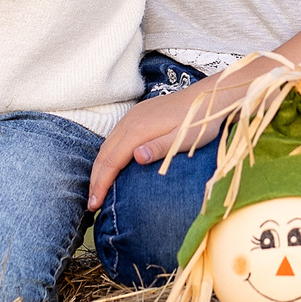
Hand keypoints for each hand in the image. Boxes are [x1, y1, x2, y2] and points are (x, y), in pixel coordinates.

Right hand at [88, 82, 229, 208]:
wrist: (208, 97)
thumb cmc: (199, 122)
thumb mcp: (184, 139)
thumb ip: (159, 148)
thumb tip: (136, 157)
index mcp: (139, 130)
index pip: (111, 161)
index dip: (101, 184)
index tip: (94, 204)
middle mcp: (130, 122)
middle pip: (104, 154)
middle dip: (95, 180)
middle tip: (92, 204)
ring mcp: (132, 116)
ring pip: (107, 145)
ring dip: (99, 168)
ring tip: (98, 190)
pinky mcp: (137, 115)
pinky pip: (114, 138)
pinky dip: (107, 156)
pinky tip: (111, 167)